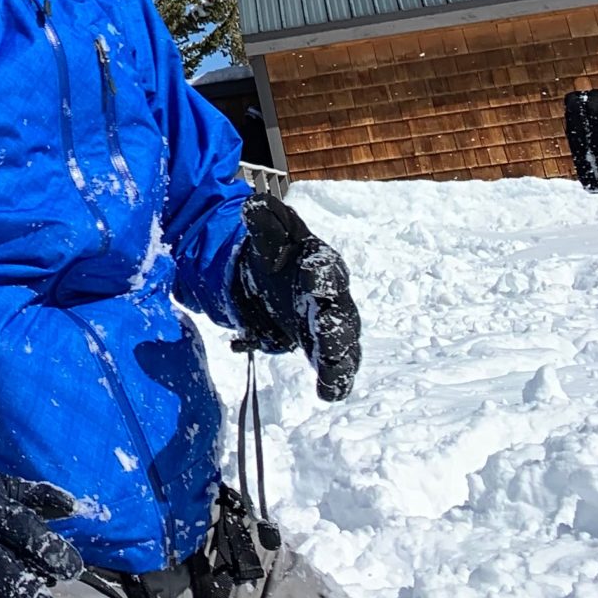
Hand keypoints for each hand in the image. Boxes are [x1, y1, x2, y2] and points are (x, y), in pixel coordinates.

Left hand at [230, 193, 360, 401]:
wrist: (276, 277)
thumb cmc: (277, 250)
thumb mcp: (267, 231)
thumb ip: (263, 219)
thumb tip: (253, 203)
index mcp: (322, 261)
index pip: (326, 267)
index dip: (320, 273)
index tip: (309, 277)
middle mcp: (335, 294)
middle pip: (341, 312)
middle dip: (335, 327)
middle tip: (325, 338)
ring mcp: (333, 322)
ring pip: (345, 343)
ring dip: (339, 360)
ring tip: (331, 378)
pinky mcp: (324, 345)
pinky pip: (337, 365)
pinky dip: (336, 380)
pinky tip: (328, 394)